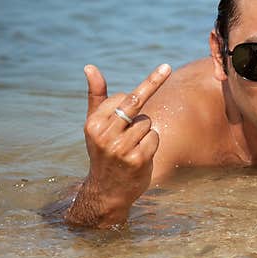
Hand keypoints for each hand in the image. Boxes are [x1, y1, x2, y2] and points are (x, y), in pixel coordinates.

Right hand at [71, 63, 170, 225]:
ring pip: (147, 122)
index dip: (133, 98)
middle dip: (153, 84)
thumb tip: (90, 67)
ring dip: (145, 131)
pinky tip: (139, 155)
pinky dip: (152, 143)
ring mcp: (121, 148)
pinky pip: (154, 137)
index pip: (123, 97)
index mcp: (93, 124)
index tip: (164, 69)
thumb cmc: (103, 151)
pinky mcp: (137, 159)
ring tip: (131, 146)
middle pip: (135, 103)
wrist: (107, 190)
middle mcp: (104, 135)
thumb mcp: (95, 124)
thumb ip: (96, 95)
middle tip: (167, 67)